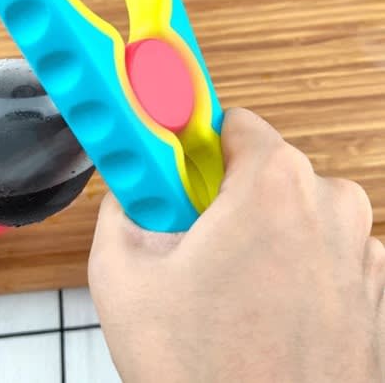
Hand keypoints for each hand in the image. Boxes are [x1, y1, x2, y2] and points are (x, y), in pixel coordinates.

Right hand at [89, 108, 384, 382]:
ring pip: (292, 208)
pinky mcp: (373, 288)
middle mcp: (331, 206)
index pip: (234, 123)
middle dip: (223, 192)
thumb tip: (130, 186)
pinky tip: (262, 305)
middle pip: (263, 168)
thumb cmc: (199, 371)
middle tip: (192, 236)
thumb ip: (120, 208)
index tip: (179, 165)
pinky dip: (290, 259)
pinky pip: (320, 246)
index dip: (198, 142)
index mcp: (275, 186)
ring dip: (257, 228)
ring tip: (226, 282)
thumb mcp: (122, 276)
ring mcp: (361, 250)